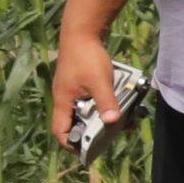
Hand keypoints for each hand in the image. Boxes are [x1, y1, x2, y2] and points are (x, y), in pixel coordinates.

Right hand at [50, 26, 127, 154]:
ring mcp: (72, 90)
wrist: (81, 32)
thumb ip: (106, 102)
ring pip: (86, 111)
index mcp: (63, 101)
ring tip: (122, 117)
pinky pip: (91, 99)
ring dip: (102, 116)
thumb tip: (113, 123)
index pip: (61, 131)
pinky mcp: (80, 82)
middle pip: (76, 123)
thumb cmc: (86, 57)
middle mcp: (65, 98)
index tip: (87, 151)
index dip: (71, 144)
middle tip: (114, 133)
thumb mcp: (99, 81)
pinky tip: (118, 100)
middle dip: (94, 130)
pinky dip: (103, 103)